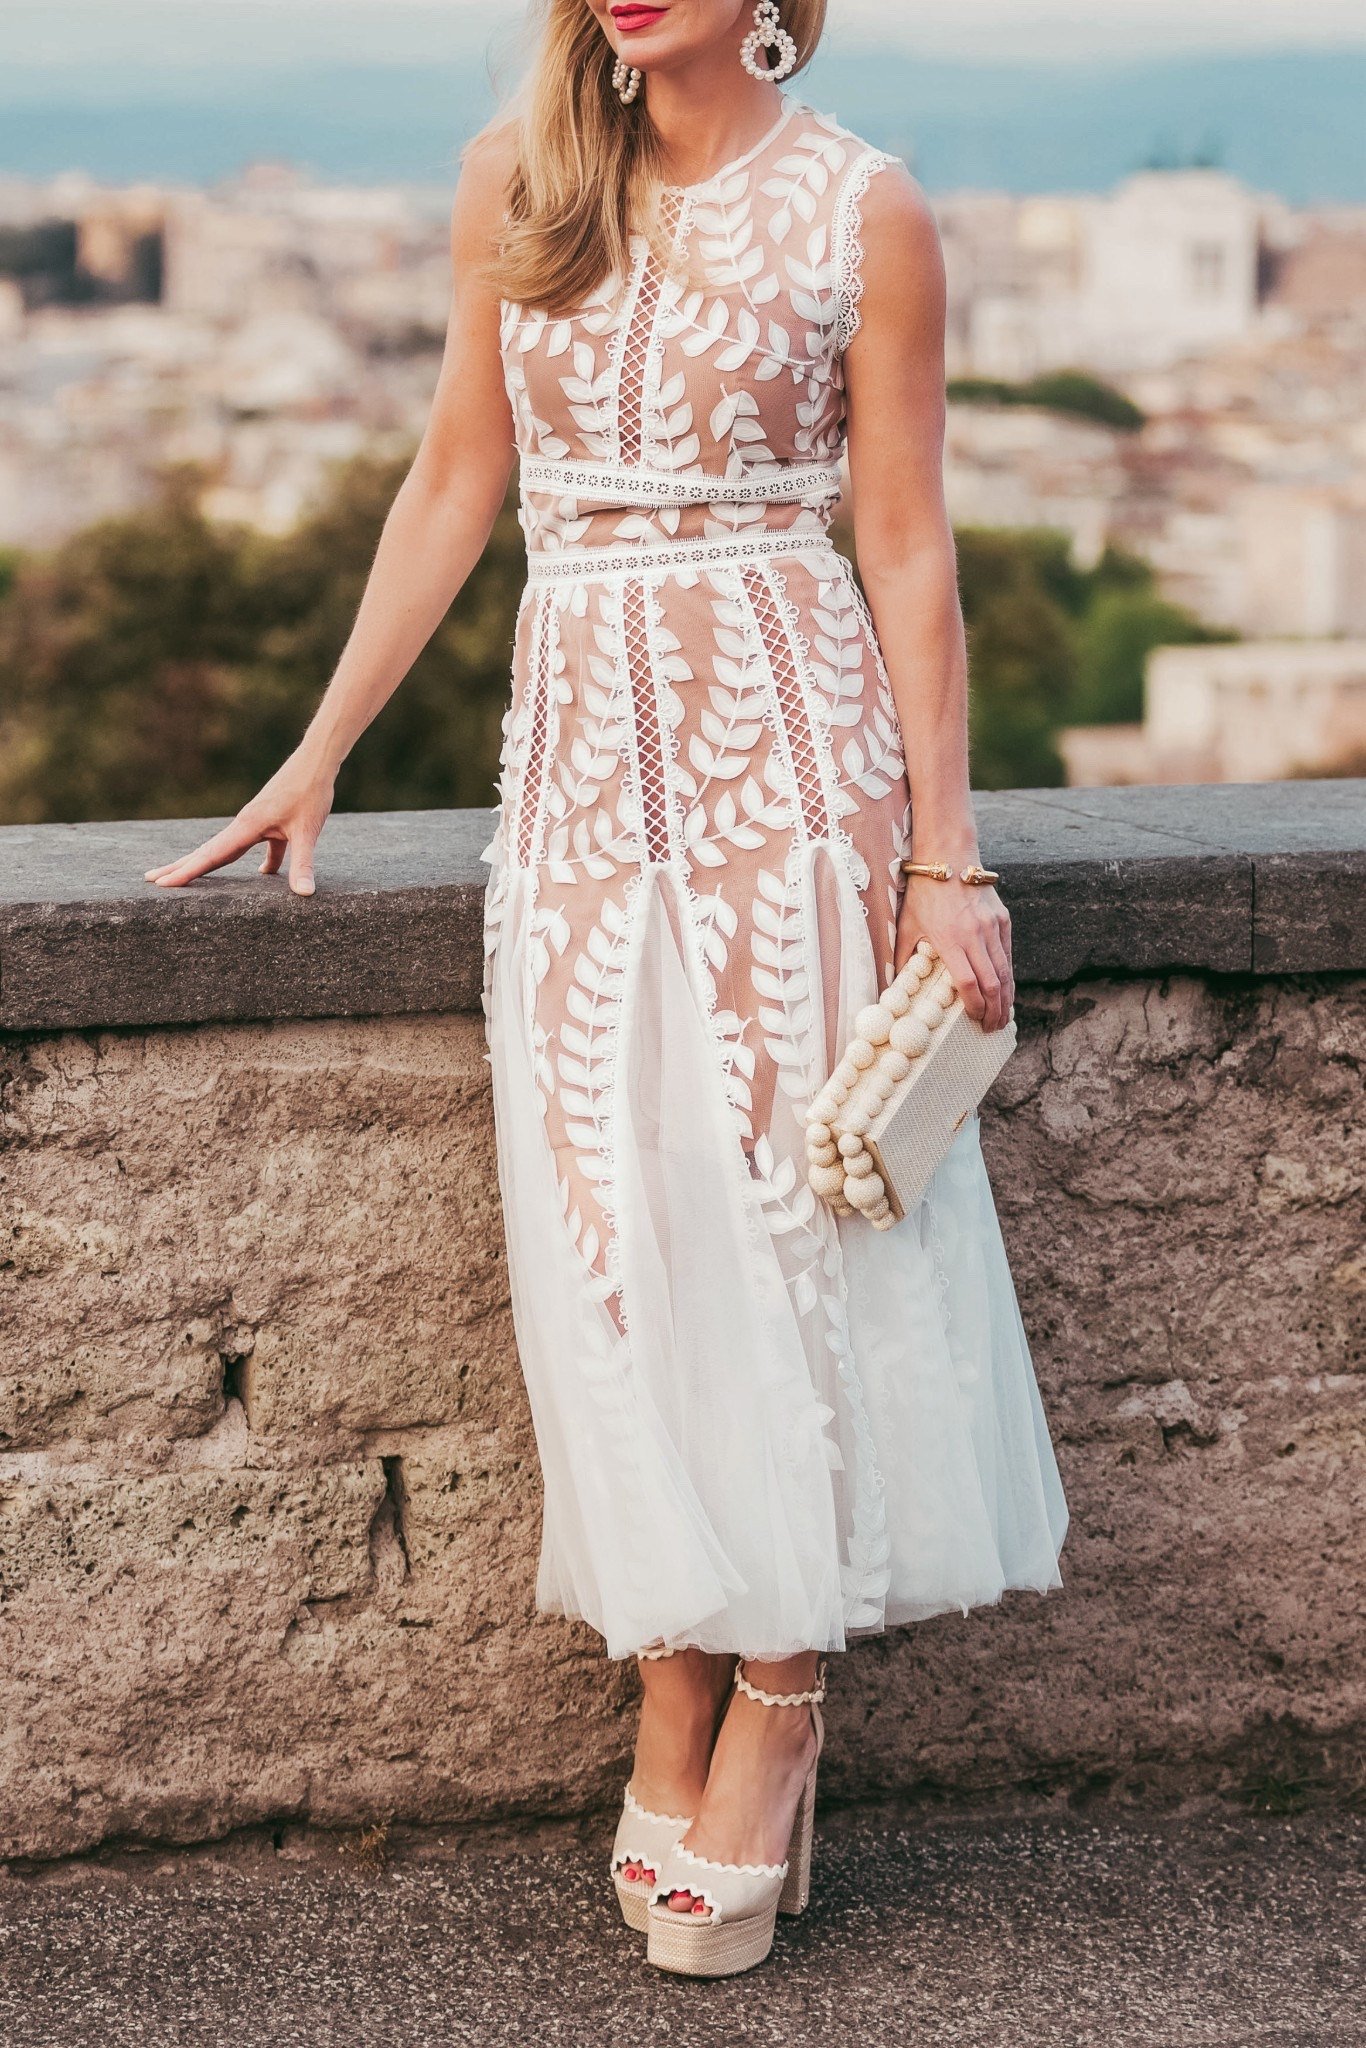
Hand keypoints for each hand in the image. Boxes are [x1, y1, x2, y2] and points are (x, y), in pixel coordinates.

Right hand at [143, 752, 335, 894]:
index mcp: (247, 826)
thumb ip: (302, 863)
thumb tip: (304, 893)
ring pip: (226, 848)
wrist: (316, 760)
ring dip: (207, 863)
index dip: (187, 872)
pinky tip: (263, 874)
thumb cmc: (311, 791)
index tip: (161, 883)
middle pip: (207, 851)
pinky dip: (255, 860)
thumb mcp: (307, 831)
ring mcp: (255, 822)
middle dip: (181, 866)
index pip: (211, 855)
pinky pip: (255, 845)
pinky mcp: (270, 821)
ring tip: (186, 875)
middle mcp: (244, 823)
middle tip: (151, 879)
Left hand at [894, 873, 1013, 1030]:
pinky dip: (1009, 976)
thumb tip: (893, 986)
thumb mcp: (907, 926)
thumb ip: (903, 957)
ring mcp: (992, 927)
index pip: (968, 983)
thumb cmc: (923, 894)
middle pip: (993, 983)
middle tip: (991, 1028)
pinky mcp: (1003, 920)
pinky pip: (1008, 954)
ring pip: (1005, 971)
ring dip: (1006, 998)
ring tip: (1003, 1016)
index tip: (973, 1020)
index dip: (974, 1006)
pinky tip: (1006, 991)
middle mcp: (975, 934)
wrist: (949, 858)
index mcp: (950, 939)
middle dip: (994, 1010)